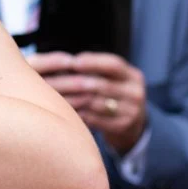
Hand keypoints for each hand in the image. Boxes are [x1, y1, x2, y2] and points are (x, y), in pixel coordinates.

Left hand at [27, 52, 146, 154]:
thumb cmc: (113, 95)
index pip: (113, 65)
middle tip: (52, 81)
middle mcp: (136, 93)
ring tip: (52, 96)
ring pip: (96, 103)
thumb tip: (66, 61)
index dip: (93, 62)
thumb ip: (96, 70)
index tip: (73, 62)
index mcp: (133, 76)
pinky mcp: (122, 127)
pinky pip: (95, 119)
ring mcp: (131, 111)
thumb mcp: (114, 80)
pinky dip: (78, 114)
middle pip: (102, 85)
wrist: (133, 125)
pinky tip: (63, 111)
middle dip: (75, 82)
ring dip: (72, 99)